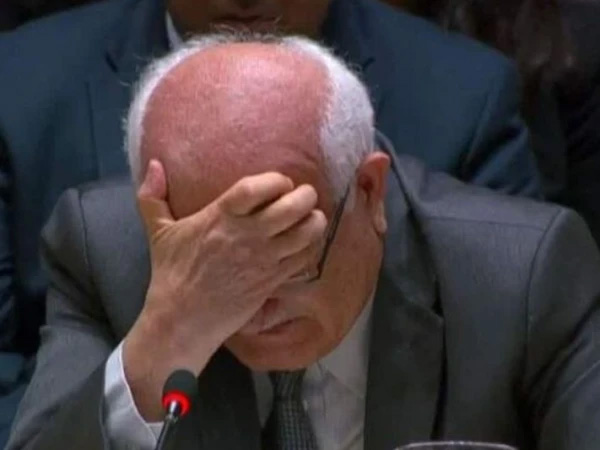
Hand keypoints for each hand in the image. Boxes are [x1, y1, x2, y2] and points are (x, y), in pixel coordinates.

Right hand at [123, 160, 325, 418]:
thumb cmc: (172, 273)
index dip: (276, 180)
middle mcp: (247, 235)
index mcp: (220, 217)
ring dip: (315, 220)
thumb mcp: (158, 231)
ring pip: (305, 233)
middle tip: (305, 195)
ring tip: (312, 216)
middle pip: (291, 207)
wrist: (183, 319)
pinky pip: (305, 258)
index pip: (256, 188)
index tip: (280, 183)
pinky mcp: (273, 280)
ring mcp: (264, 259)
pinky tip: (308, 241)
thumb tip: (154, 163)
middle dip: (306, 195)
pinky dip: (312, 246)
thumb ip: (153, 195)